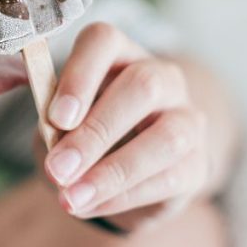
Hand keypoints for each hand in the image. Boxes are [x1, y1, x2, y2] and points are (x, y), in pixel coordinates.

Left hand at [42, 23, 210, 228]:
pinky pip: (170, 178)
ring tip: (71, 198)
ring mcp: (186, 118)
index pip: (104, 41)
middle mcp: (161, 78)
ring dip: (113, 172)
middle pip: (142, 87)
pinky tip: (90, 205)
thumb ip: (53, 121)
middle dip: (96, 132)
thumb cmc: (83, 133)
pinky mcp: (197, 163)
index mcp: (119, 54)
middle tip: (58, 169)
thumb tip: (50, 131)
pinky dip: (124, 196)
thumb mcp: (59, 123)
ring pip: (166, 137)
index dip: (80, 76)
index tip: (55, 117)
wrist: (124, 172)